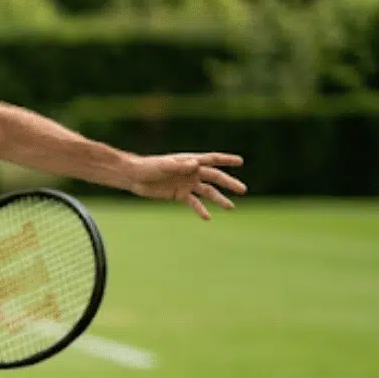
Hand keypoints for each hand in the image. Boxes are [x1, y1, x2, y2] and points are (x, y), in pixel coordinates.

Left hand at [127, 152, 245, 219]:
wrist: (135, 177)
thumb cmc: (149, 166)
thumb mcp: (164, 166)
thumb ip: (179, 166)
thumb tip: (196, 164)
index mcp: (190, 161)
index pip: (211, 159)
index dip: (226, 160)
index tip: (240, 161)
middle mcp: (192, 172)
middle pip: (214, 177)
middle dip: (228, 183)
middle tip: (243, 190)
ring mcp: (187, 184)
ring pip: (207, 192)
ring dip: (219, 199)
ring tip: (231, 207)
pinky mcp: (180, 195)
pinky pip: (193, 203)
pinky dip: (200, 210)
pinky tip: (208, 217)